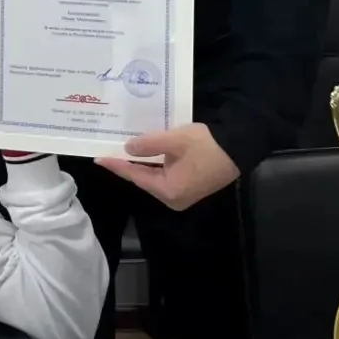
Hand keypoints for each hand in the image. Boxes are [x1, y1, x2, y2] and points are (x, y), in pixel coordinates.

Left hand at [96, 123, 238, 210]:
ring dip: (140, 163)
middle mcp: (174, 198)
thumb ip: (147, 145)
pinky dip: (153, 164)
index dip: (116, 165)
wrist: (240, 147)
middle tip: (107, 152)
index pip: (134, 176)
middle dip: (126, 165)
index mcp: (168, 191)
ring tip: (121, 151)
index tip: (98, 158)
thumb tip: (127, 148)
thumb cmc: (207, 145)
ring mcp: (183, 194)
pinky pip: (164, 175)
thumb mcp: (173, 140)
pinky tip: (143, 153)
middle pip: (143, 179)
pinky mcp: (190, 186)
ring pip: (153, 177)